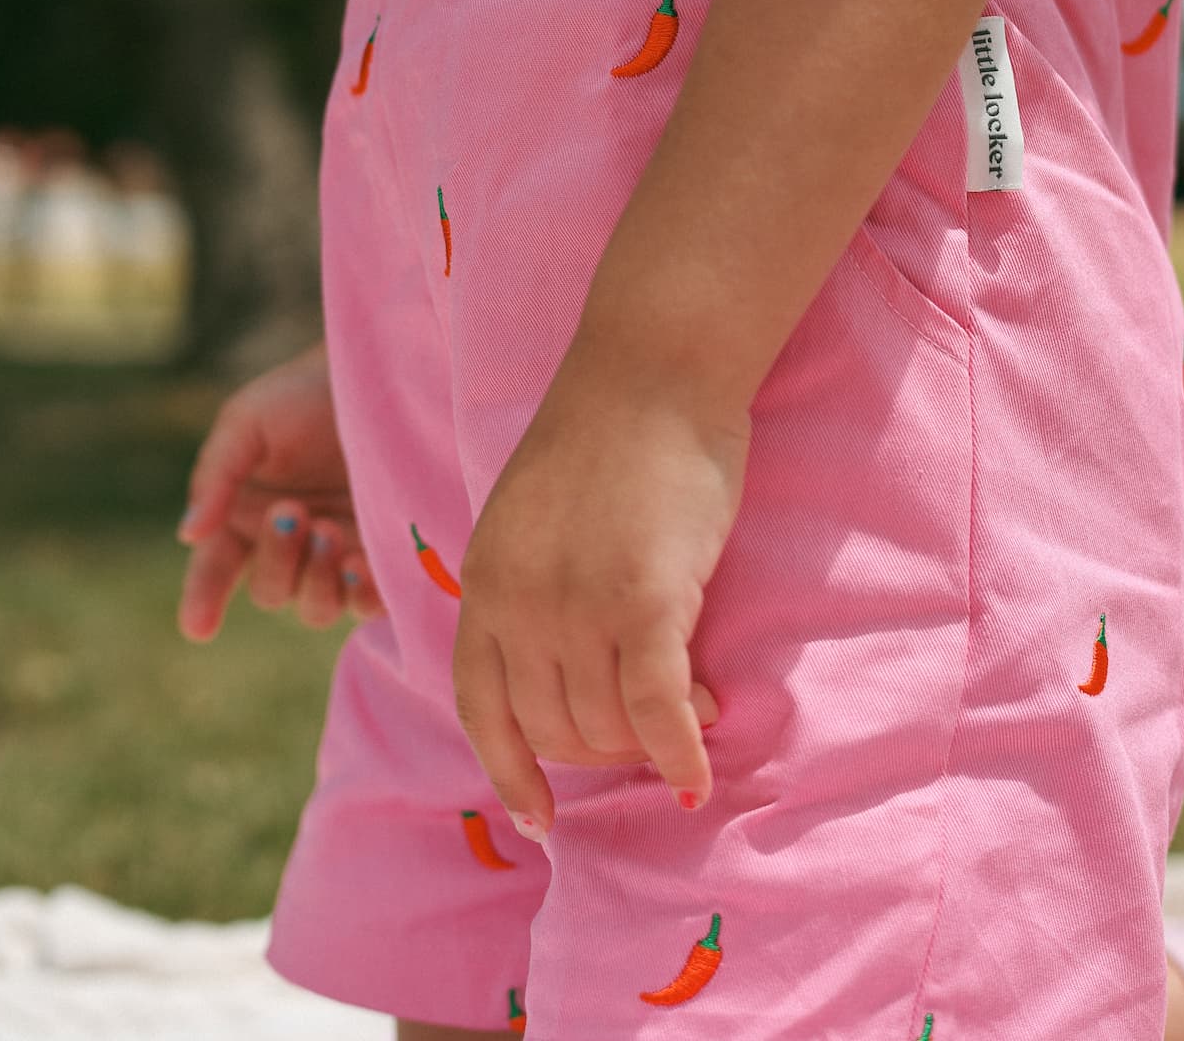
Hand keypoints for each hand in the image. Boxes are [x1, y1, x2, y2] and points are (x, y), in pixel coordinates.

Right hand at [176, 341, 385, 639]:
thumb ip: (215, 477)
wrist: (378, 373)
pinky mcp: (386, 554)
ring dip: (318, 580)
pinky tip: (362, 563)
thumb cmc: (304, 393)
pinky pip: (370, 602)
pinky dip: (362, 594)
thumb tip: (188, 535)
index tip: (199, 628)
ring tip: (330, 531)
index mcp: (244, 516)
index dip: (203, 600)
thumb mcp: (246, 422)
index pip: (215, 570)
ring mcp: (338, 553)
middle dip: (279, 560)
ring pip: (317, 607)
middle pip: (271, 591)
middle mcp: (290, 544)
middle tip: (295, 513)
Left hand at [452, 330, 747, 835]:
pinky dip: (681, 753)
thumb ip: (532, 584)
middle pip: (554, 727)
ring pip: (607, 725)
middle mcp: (518, 602)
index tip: (538, 814)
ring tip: (694, 708)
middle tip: (655, 728)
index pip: (481, 707)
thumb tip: (564, 665)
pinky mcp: (644, 599)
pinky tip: (702, 769)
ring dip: (651, 741)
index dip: (510, 769)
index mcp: (484, 579)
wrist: (653, 368)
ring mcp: (577, 604)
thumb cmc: (610, 432)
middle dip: (605, 748)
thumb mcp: (533, 515)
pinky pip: (657, 711)